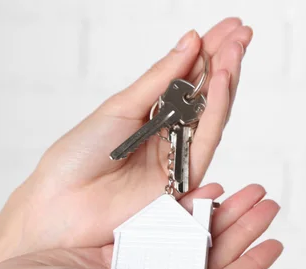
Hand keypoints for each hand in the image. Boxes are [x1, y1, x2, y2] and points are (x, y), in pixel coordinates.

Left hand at [0, 18, 252, 268]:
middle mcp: (171, 133)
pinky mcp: (186, 177)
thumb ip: (159, 80)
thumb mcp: (120, 107)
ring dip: (227, 79)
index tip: (229, 27)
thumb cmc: (80, 157)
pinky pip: (208, 138)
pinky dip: (217, 108)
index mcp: (153, 114)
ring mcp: (180, 155)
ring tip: (237, 47)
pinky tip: (224, 79)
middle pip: (207, 93)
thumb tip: (190, 42)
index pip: (189, 77)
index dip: (210, 52)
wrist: (63, 203)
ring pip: (213, 113)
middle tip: (243, 32)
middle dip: (226, 60)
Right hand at [0, 185, 281, 268]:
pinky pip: (170, 225)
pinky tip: (207, 192)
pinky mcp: (130, 248)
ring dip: (222, 215)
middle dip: (243, 230)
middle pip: (214, 259)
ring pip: (197, 239)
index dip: (251, 266)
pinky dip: (189, 209)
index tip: (275, 243)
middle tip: (267, 204)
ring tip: (248, 192)